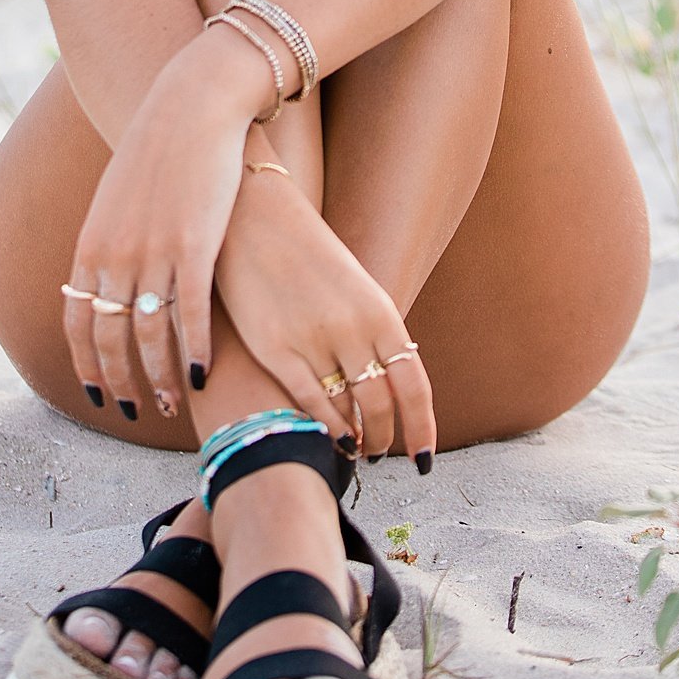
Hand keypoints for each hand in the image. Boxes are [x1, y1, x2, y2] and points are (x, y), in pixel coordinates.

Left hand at [63, 36, 265, 413]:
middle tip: (135, 411)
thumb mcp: (119, 201)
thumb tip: (108, 281)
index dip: (87, 364)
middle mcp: (113, 256)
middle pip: (110, 338)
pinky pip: (190, 315)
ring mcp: (152, 253)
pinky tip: (200, 374)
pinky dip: (194, 351)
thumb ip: (110, 245)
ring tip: (171, 402)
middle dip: (121, 382)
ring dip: (158, 376)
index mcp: (90, 246)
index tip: (99, 394)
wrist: (191, 107)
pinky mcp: (193, 246)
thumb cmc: (159, 153)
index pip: (77, 322)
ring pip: (150, 335)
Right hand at [214, 177, 435, 461]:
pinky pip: (309, 403)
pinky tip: (329, 439)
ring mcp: (314, 340)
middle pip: (381, 405)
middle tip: (380, 452)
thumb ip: (374, 335)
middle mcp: (353, 330)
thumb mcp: (355, 289)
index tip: (423, 459)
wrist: (254, 219)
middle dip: (384, 438)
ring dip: (356, 437)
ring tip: (356, 450)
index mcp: (380, 313)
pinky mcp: (274, 349)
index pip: (414, 385)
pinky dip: (324, 428)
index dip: (422, 428)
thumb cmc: (306, 256)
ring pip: (347, 408)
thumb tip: (388, 384)